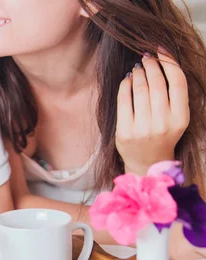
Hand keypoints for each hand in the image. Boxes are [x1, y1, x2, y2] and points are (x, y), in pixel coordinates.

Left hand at [115, 49, 188, 174]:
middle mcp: (163, 124)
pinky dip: (124, 86)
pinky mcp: (125, 133)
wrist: (147, 163)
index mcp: (181, 118)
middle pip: (157, 83)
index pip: (178, 82)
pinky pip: (123, 101)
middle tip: (146, 57)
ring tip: (137, 68)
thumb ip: (173, 96)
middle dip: (151, 65)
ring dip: (137, 74)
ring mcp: (143, 129)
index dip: (169, 61)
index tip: (161, 49)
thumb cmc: (163, 135)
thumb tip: (161, 62)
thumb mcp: (176, 118)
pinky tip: (126, 80)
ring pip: (140, 90)